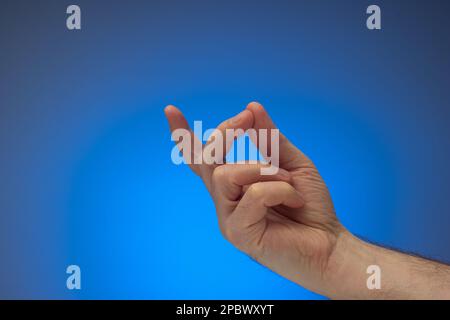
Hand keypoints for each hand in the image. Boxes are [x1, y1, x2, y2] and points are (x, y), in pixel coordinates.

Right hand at [165, 102, 344, 294]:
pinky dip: (279, 189)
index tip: (170, 110)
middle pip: (206, 160)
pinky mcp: (238, 234)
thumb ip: (271, 140)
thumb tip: (252, 107)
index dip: (183, 137)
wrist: (330, 245)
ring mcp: (228, 218)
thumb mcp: (293, 164)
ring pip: (225, 176)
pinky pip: (253, 196)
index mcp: (234, 186)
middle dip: (224, 133)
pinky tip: (294, 200)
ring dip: (262, 169)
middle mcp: (225, 201)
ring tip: (287, 180)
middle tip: (246, 119)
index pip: (200, 161)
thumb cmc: (310, 207)